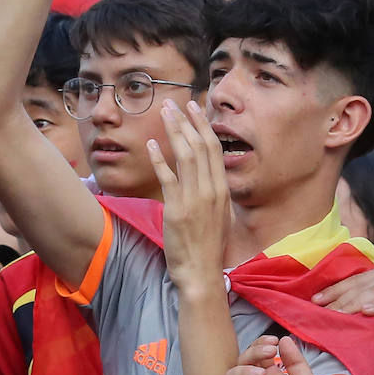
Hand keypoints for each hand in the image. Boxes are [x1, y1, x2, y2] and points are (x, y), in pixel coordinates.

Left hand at [148, 99, 229, 298]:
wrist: (201, 272)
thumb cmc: (209, 247)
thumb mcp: (220, 216)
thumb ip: (214, 194)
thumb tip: (209, 177)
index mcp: (222, 190)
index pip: (214, 149)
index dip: (204, 126)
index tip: (195, 108)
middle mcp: (211, 190)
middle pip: (200, 146)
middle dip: (188, 121)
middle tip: (176, 102)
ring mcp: (194, 199)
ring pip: (186, 156)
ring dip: (174, 132)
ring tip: (165, 113)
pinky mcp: (177, 209)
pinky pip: (168, 178)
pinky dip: (159, 159)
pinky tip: (151, 144)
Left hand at [312, 264, 373, 314]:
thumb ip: (373, 299)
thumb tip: (344, 309)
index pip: (358, 279)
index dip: (336, 289)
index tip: (316, 301)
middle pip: (363, 284)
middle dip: (338, 298)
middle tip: (319, 311)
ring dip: (352, 304)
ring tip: (335, 314)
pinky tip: (365, 311)